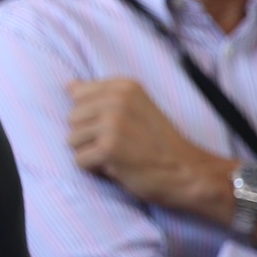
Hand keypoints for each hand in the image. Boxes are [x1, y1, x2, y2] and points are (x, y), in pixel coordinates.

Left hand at [66, 79, 230, 214]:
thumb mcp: (136, 108)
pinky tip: (117, 167)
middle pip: (72, 118)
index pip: (78, 94)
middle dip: (88, 136)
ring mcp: (113, 123)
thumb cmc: (158, 143)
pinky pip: (79, 160)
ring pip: (72, 140)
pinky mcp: (108, 148)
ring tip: (117, 156)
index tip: (118, 127)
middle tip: (118, 145)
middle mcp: (117, 99)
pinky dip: (94, 169)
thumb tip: (70, 86)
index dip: (92, 117)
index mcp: (124, 86)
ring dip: (90, 153)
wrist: (186, 171)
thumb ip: (103, 96)